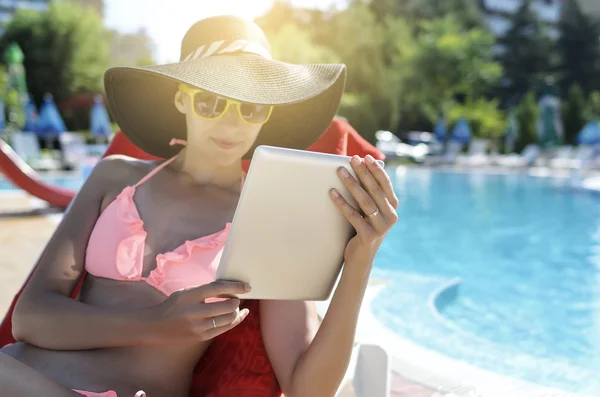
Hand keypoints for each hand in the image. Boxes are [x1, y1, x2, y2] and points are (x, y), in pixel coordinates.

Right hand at [153, 280, 250, 341]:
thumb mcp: (186, 292)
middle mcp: (194, 312)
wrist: (155, 326)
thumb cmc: (174, 305)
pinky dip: (234, 321)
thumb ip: (206, 289)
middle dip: (237, 301)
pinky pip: (224, 329)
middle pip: (227, 305)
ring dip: (236, 311)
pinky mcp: (201, 337)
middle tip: (237, 298)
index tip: (247, 286)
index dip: (235, 287)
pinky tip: (239, 315)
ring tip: (237, 306)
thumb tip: (230, 288)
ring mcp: (198, 327)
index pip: (218, 288)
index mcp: (190, 296)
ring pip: (228, 318)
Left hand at [329, 155, 398, 274]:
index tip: (365, 156)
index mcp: (392, 207)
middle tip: (352, 159)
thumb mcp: (370, 211)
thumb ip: (369, 194)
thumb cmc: (362, 229)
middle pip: (375, 190)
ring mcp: (381, 227)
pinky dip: (342, 203)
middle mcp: (391, 216)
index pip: (385, 184)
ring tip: (340, 171)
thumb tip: (358, 169)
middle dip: (363, 172)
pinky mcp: (369, 236)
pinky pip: (353, 216)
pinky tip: (332, 193)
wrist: (361, 259)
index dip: (376, 169)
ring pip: (365, 201)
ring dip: (351, 183)